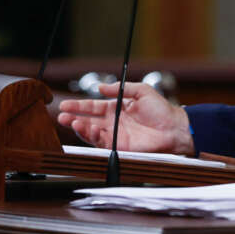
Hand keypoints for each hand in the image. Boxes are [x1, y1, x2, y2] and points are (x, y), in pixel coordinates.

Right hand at [57, 82, 194, 154]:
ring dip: (79, 127)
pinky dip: (91, 136)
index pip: (94, 106)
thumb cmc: (161, 110)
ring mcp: (115, 135)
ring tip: (70, 122)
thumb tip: (101, 87)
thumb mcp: (141, 91)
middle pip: (89, 120)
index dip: (79, 106)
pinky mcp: (119, 147)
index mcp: (118, 108)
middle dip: (74, 118)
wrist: (173, 128)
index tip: (64, 104)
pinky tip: (85, 129)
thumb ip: (121, 88)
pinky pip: (101, 142)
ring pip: (92, 132)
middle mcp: (114, 122)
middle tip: (61, 116)